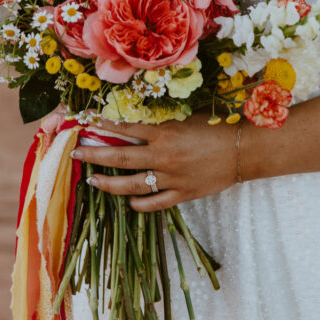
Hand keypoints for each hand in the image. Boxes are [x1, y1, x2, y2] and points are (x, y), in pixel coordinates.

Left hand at [71, 111, 239, 211]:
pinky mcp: (182, 194)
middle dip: (93, 155)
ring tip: (92, 181)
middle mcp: (163, 156)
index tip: (85, 122)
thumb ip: (163, 120)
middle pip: (119, 156)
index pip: (124, 127)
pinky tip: (129, 201)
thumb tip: (138, 117)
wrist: (245, 149)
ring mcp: (171, 178)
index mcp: (164, 132)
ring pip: (131, 185)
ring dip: (108, 183)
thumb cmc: (219, 126)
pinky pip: (153, 203)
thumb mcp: (188, 116)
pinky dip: (138, 203)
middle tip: (74, 153)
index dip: (102, 124)